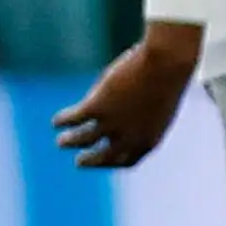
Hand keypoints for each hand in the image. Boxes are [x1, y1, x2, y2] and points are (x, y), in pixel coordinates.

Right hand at [51, 32, 201, 169]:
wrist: (167, 63)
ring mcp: (112, 124)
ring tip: (61, 142)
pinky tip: (57, 121)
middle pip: (103, 157)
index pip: (128, 160)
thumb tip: (126, 112)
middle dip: (90, 162)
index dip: (114, 162)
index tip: (104, 159)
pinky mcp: (98, 107)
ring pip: (83, 139)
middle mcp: (129, 138)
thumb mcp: (159, 101)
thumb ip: (144, 114)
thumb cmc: (169, 76)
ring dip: (69, 142)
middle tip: (79, 162)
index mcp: (149, 140)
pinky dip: (63, 121)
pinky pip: (74, 118)